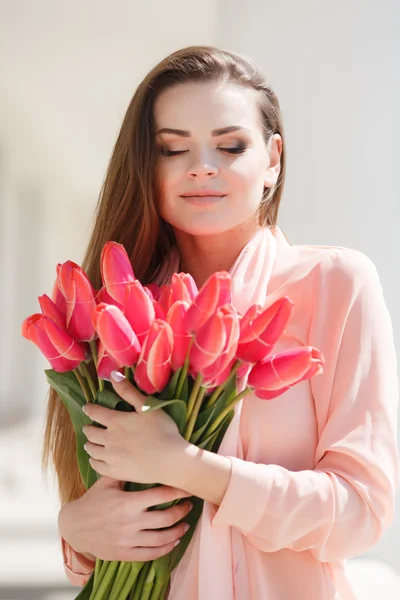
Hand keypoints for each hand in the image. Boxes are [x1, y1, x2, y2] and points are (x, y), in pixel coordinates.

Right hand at [59, 476, 192, 561]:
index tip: (189, 489)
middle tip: (189, 506)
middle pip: (166, 518)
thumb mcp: (107, 481)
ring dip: (178, 531)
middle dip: (182, 511)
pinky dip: (166, 549)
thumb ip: (126, 471)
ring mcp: (128, 540)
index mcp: (128, 501)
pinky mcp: (125, 554)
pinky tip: (173, 542)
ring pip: (162, 538)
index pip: (161, 495)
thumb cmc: (93, 500)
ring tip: (185, 525)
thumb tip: (145, 456)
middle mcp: (130, 522)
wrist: (74, 526)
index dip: (179, 492)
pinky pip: (151, 554)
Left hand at [82, 374, 187, 483]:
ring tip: (90, 443)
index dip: (89, 409)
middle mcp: (108, 439)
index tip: (87, 408)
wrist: (169, 460)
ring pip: (92, 450)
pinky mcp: (116, 472)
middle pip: (90, 433)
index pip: (95, 412)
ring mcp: (111, 457)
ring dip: (89, 444)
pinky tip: (96, 460)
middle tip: (88, 427)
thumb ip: (128, 391)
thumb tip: (113, 375)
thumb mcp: (146, 406)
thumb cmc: (162, 430)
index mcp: (115, 421)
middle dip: (88, 428)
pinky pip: (97, 467)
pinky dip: (94, 461)